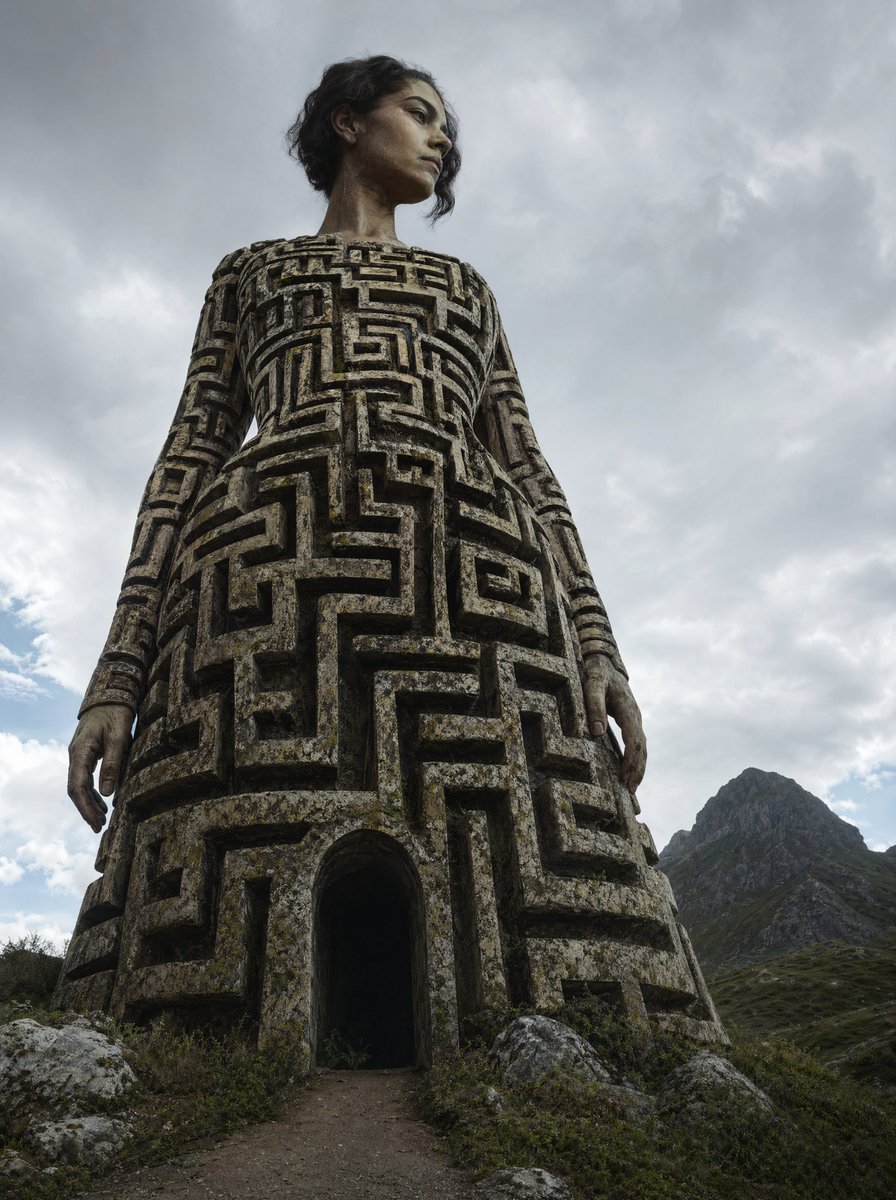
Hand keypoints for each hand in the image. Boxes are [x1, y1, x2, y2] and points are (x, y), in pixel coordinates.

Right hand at [67, 704, 132, 831]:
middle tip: (99, 828)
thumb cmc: (116, 713)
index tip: (95, 823)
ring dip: (90, 803)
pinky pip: (86, 777)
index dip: (85, 807)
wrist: (111, 694)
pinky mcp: (87, 754)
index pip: (77, 786)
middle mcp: (76, 754)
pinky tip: (103, 803)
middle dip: (86, 809)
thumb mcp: (119, 737)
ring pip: (80, 784)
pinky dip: (93, 792)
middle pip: (76, 789)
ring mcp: (80, 754)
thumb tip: (106, 793)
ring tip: (102, 820)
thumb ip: (113, 764)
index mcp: (80, 751)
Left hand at [582, 656, 646, 793]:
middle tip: (631, 790)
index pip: (634, 739)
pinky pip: (636, 742)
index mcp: (628, 709)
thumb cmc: (597, 672)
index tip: (626, 777)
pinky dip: (635, 758)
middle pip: (642, 747)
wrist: (605, 661)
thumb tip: (597, 732)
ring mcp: (634, 717)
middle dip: (638, 769)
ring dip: (639, 766)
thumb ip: (594, 706)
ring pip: (642, 746)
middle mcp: (635, 715)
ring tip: (632, 786)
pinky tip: (629, 770)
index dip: (631, 760)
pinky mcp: (629, 720)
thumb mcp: (592, 685)